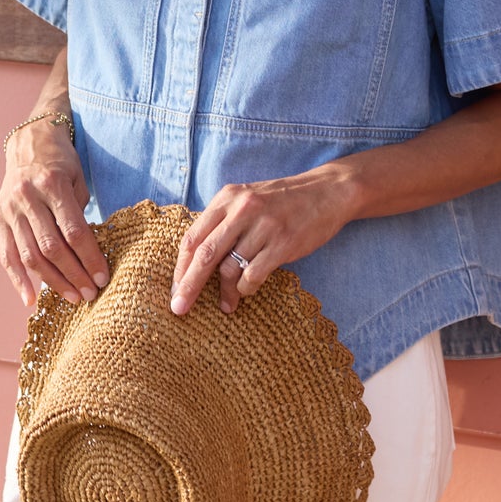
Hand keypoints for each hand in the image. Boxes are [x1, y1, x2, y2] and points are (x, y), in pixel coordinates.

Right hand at [0, 120, 107, 308]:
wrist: (28, 142)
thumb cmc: (61, 162)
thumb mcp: (77, 178)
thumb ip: (80, 213)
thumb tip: (88, 255)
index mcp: (52, 184)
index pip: (73, 230)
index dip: (89, 258)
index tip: (103, 277)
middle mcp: (27, 197)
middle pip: (51, 247)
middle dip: (74, 274)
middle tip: (91, 294)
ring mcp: (9, 209)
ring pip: (30, 255)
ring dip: (52, 282)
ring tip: (73, 298)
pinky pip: (6, 256)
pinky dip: (18, 280)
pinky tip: (30, 300)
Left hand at [169, 166, 350, 317]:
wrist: (326, 192)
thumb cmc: (281, 201)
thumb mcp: (246, 200)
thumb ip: (222, 222)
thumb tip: (193, 261)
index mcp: (227, 197)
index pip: (193, 236)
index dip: (180, 266)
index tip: (175, 290)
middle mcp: (243, 209)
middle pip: (205, 254)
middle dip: (189, 285)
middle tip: (179, 309)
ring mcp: (264, 226)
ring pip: (231, 268)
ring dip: (225, 292)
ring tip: (226, 305)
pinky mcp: (283, 243)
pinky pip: (254, 275)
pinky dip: (247, 288)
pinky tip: (247, 291)